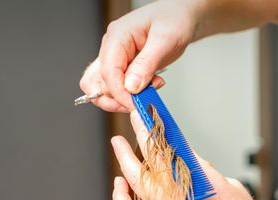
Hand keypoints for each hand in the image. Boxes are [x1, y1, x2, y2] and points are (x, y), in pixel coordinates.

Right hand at [79, 0, 199, 111]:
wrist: (180, 16)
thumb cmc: (173, 20)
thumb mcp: (165, 40)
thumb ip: (146, 64)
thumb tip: (130, 86)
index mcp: (117, 37)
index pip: (108, 72)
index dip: (120, 93)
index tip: (136, 105)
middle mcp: (111, 47)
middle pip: (97, 83)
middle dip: (117, 98)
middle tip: (140, 102)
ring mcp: (116, 57)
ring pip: (103, 88)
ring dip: (123, 98)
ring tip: (148, 93)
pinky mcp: (124, 66)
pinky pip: (119, 86)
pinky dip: (132, 94)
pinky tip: (149, 87)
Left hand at [110, 111, 273, 199]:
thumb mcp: (227, 186)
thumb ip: (202, 170)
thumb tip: (185, 158)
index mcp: (193, 185)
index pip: (166, 149)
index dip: (154, 129)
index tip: (147, 114)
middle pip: (147, 161)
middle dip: (138, 136)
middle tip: (134, 120)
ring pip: (135, 184)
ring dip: (125, 161)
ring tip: (119, 145)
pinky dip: (122, 198)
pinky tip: (121, 184)